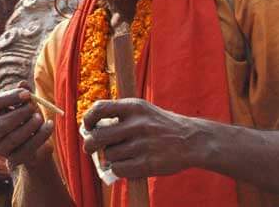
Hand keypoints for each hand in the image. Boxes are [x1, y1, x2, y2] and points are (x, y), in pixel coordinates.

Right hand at [0, 82, 54, 169]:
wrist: (33, 141)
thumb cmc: (25, 116)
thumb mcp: (24, 103)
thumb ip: (23, 93)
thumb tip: (23, 84)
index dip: (10, 97)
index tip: (27, 94)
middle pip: (0, 124)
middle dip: (19, 115)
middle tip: (33, 108)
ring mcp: (0, 148)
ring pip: (13, 138)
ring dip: (30, 126)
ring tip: (40, 118)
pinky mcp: (13, 160)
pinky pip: (27, 150)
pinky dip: (41, 137)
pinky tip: (49, 126)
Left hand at [81, 98, 205, 178]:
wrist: (192, 140)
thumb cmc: (161, 125)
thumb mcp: (142, 111)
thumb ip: (120, 116)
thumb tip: (91, 130)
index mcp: (134, 107)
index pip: (99, 109)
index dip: (87, 119)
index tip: (86, 127)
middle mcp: (137, 124)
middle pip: (98, 137)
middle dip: (90, 145)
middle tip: (90, 149)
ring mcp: (143, 144)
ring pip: (109, 155)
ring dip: (110, 159)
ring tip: (120, 156)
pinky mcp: (148, 163)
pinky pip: (119, 169)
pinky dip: (118, 170)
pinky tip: (126, 166)